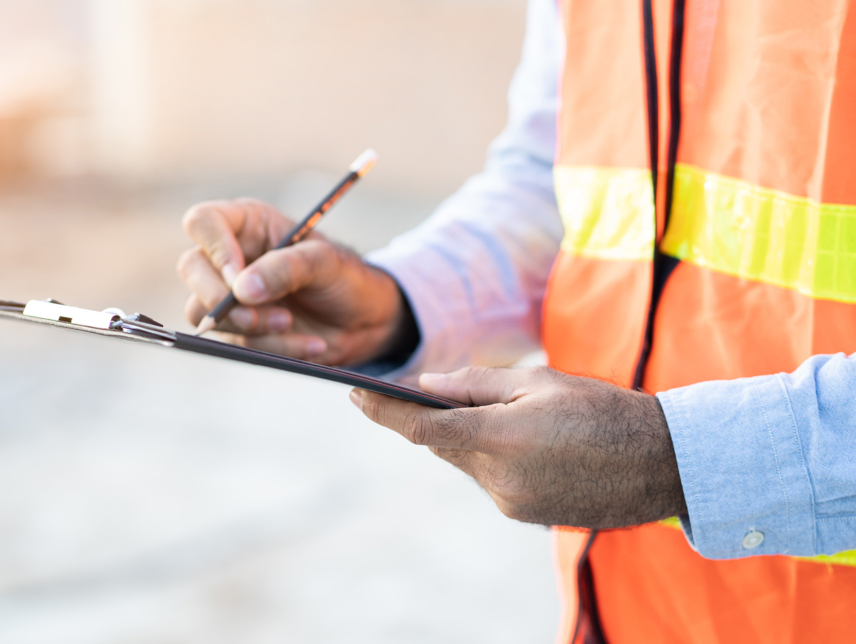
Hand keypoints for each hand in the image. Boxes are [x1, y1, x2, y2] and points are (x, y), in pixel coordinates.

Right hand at [177, 198, 407, 363]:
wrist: (364, 321)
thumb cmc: (345, 277)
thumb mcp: (326, 263)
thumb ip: (286, 268)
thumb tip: (241, 289)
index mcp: (248, 225)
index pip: (204, 222)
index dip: (214, 249)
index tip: (238, 279)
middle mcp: (231, 256)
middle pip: (191, 267)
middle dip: (218, 298)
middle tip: (252, 317)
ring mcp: (230, 294)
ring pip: (206, 312)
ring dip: (250, 326)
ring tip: (291, 324)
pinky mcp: (238, 329)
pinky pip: (236, 342)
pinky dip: (272, 347)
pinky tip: (308, 343)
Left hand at [351, 366, 685, 528]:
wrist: (662, 463)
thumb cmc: (602, 409)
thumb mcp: (539, 380)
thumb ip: (477, 384)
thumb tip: (427, 384)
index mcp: (499, 437)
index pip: (421, 427)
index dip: (382, 411)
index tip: (353, 395)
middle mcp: (498, 478)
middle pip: (443, 445)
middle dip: (439, 420)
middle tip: (447, 395)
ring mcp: (511, 502)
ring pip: (468, 464)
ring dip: (472, 441)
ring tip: (510, 418)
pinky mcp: (525, 514)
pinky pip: (492, 482)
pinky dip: (495, 460)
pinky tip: (530, 445)